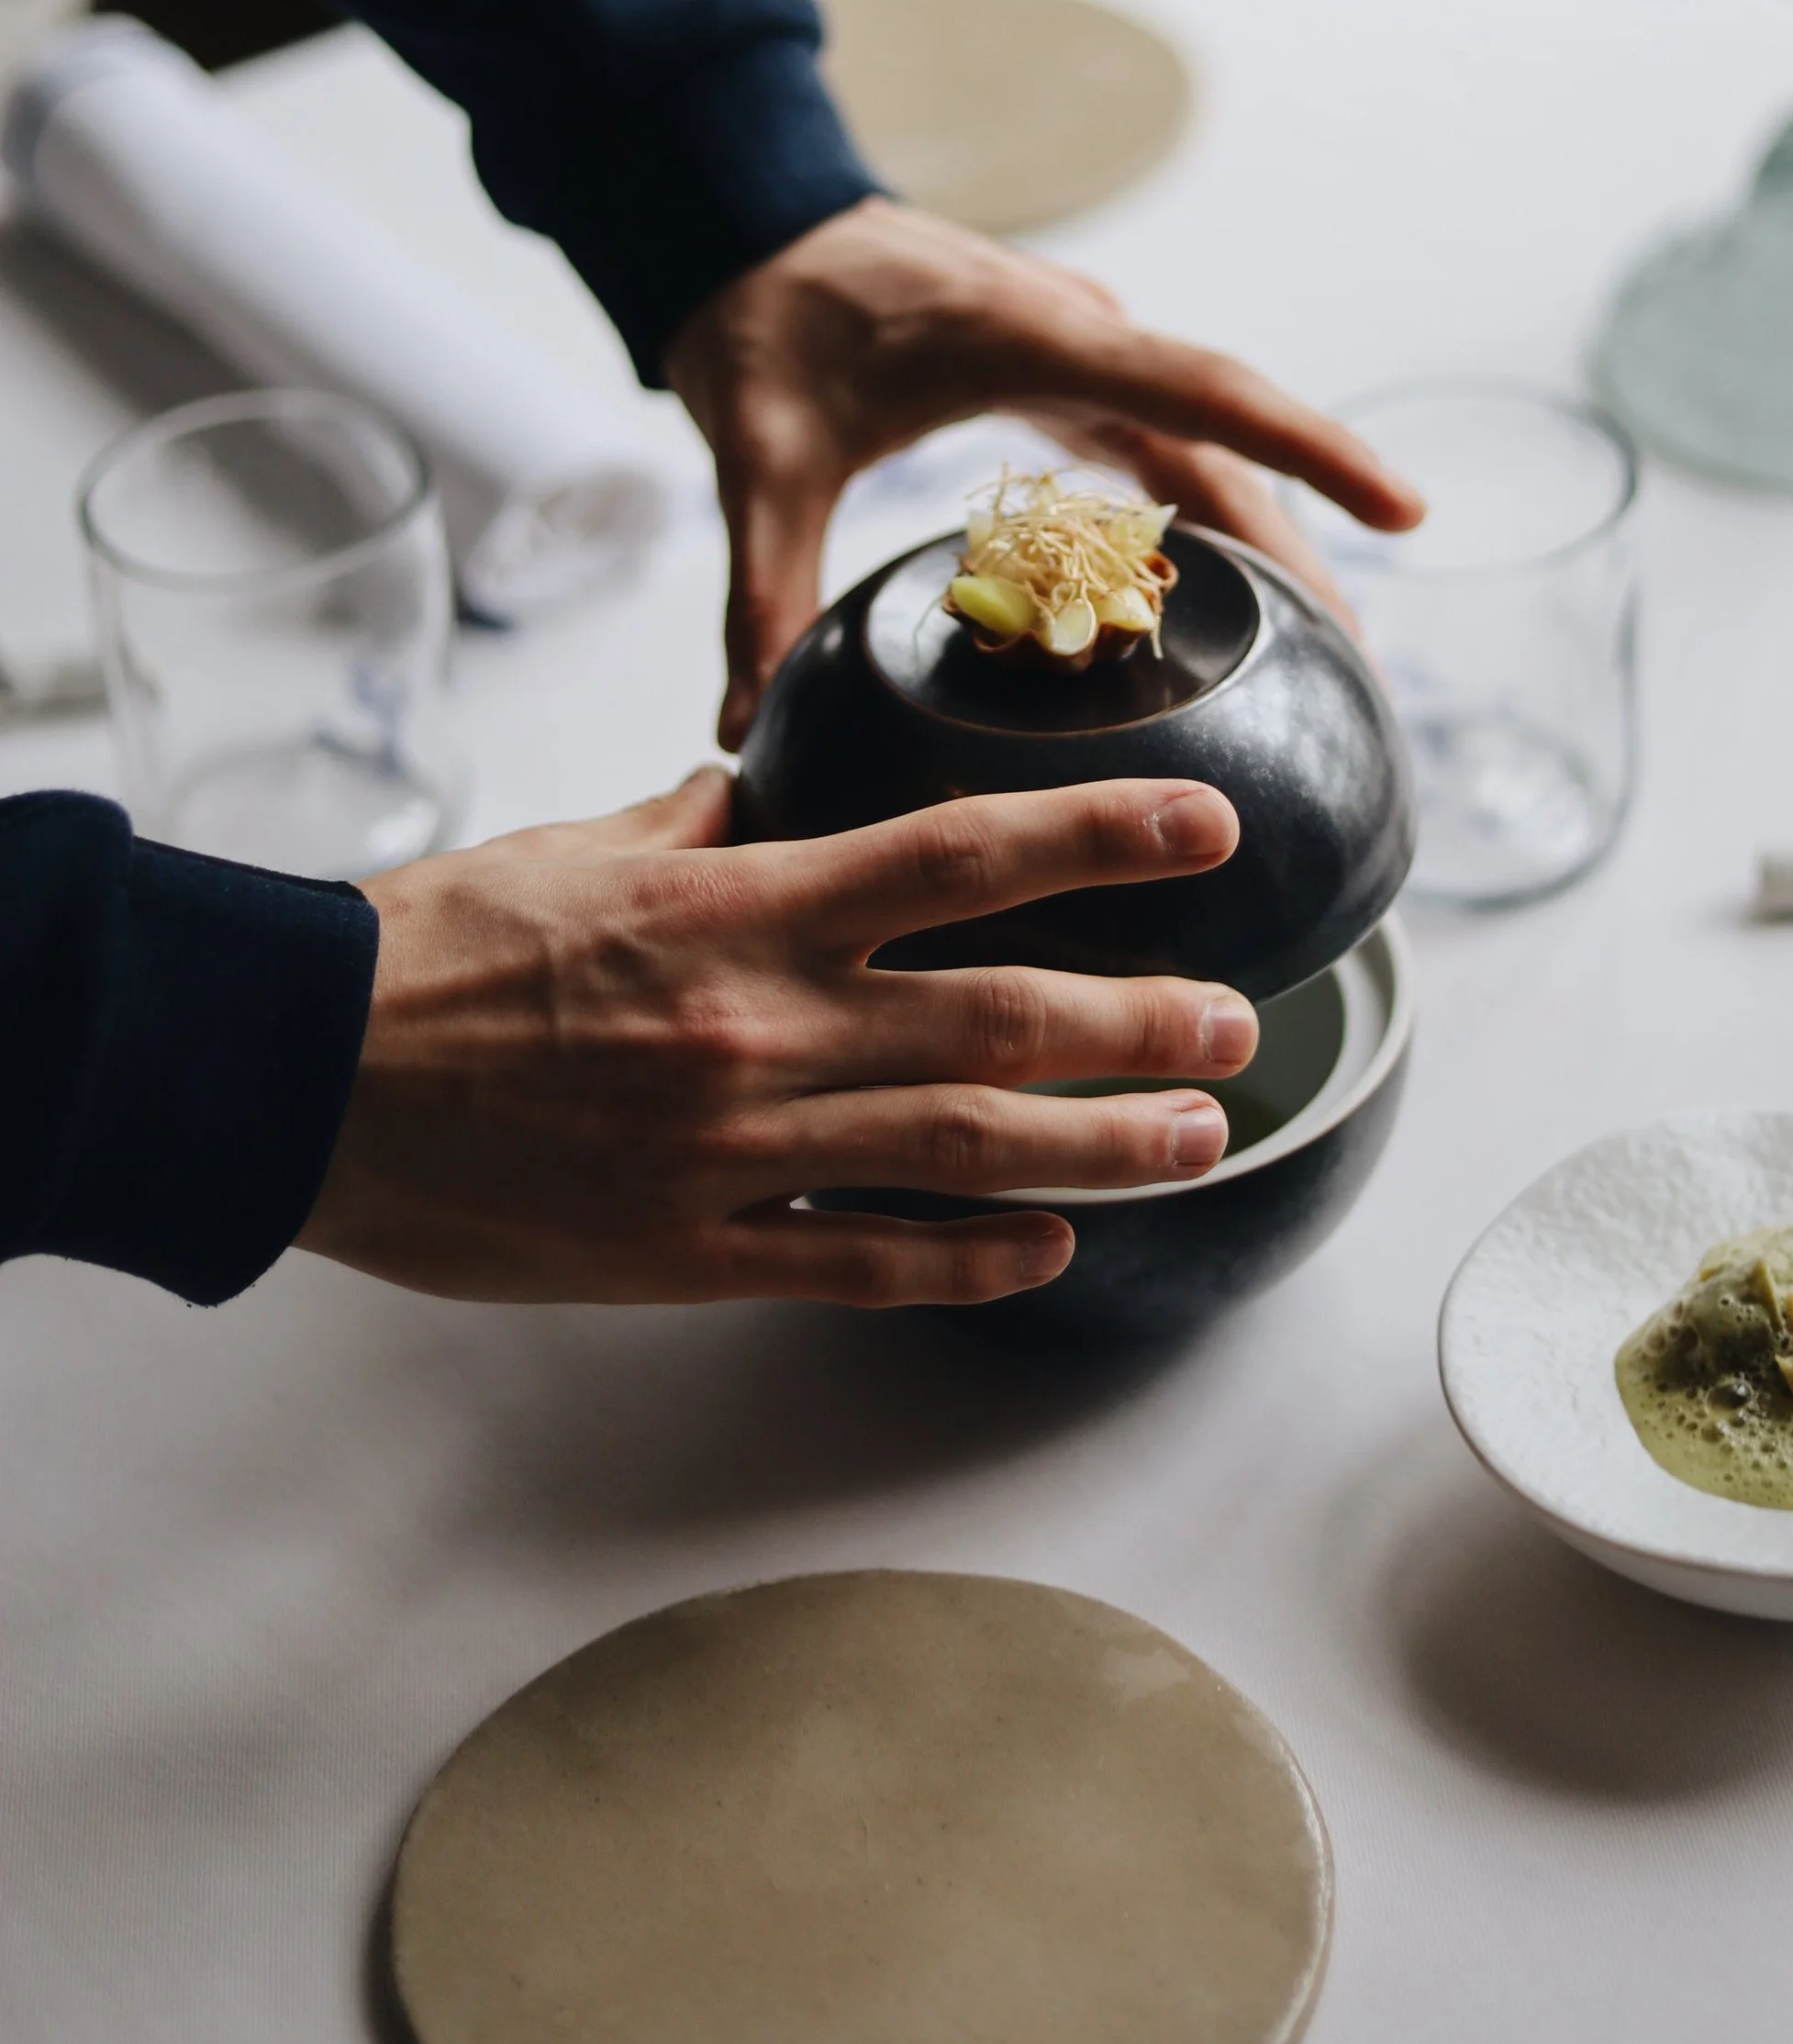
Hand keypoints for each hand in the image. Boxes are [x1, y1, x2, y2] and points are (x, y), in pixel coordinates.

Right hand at [302, 766, 1256, 1307]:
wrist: (295, 1073)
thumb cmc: (432, 946)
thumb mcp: (582, 846)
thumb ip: (701, 818)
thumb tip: (761, 780)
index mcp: (740, 903)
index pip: (962, 852)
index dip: (1100, 832)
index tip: (1207, 822)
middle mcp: (763, 1023)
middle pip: (1000, 1019)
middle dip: (1142, 1021)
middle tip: (1246, 1023)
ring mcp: (734, 1148)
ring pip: (964, 1151)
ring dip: (1103, 1146)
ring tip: (1203, 1136)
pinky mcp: (687, 1253)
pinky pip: (860, 1262)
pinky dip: (970, 1263)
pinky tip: (1053, 1252)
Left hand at [667, 196, 1423, 745]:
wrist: (742, 217)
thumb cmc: (761, 317)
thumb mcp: (759, 456)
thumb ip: (764, 589)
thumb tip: (744, 723)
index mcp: (1033, 339)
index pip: (1206, 392)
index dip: (1310, 451)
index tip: (1403, 509)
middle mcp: (1079, 339)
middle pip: (1224, 449)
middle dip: (1298, 555)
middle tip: (1356, 669)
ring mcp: (1076, 352)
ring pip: (1196, 453)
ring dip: (1255, 543)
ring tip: (1311, 653)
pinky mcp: (1057, 371)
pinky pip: (1153, 445)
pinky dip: (1191, 516)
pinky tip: (1209, 596)